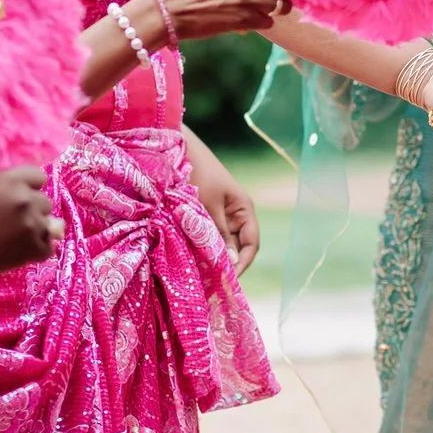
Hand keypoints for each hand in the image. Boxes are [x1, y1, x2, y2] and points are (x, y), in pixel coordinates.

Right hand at [0, 168, 60, 278]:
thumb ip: (9, 186)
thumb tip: (50, 205)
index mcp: (10, 179)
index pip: (39, 178)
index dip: (29, 189)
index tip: (14, 200)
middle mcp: (24, 199)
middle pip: (45, 202)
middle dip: (31, 211)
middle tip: (5, 223)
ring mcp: (30, 224)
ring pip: (49, 225)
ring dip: (35, 231)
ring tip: (9, 237)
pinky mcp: (32, 248)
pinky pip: (47, 248)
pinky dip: (34, 251)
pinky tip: (13, 250)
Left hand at [187, 145, 260, 274]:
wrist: (180, 150)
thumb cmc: (199, 173)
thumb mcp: (209, 206)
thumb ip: (220, 233)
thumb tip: (231, 261)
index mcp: (244, 209)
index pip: (251, 244)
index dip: (243, 263)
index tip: (228, 279)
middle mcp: (236, 214)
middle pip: (238, 247)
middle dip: (228, 263)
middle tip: (212, 282)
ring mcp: (221, 214)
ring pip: (223, 243)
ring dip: (214, 256)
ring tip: (202, 274)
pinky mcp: (206, 214)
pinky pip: (210, 236)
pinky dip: (204, 246)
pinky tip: (194, 258)